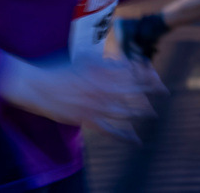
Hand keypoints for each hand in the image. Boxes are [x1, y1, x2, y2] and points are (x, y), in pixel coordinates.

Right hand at [0, 53, 165, 142]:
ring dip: (140, 111)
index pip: (131, 72)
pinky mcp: (86, 121)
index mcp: (100, 71)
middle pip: (133, 90)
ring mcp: (94, 106)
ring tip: (152, 112)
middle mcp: (100, 88)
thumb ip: (104, 63)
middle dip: (150, 91)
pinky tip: (136, 140)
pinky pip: (110, 130)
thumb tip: (122, 63)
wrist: (35, 84)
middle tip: (164, 91)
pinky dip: (125, 136)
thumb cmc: (57, 68)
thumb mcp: (84, 59)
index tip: (156, 74)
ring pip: (125, 111)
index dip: (146, 73)